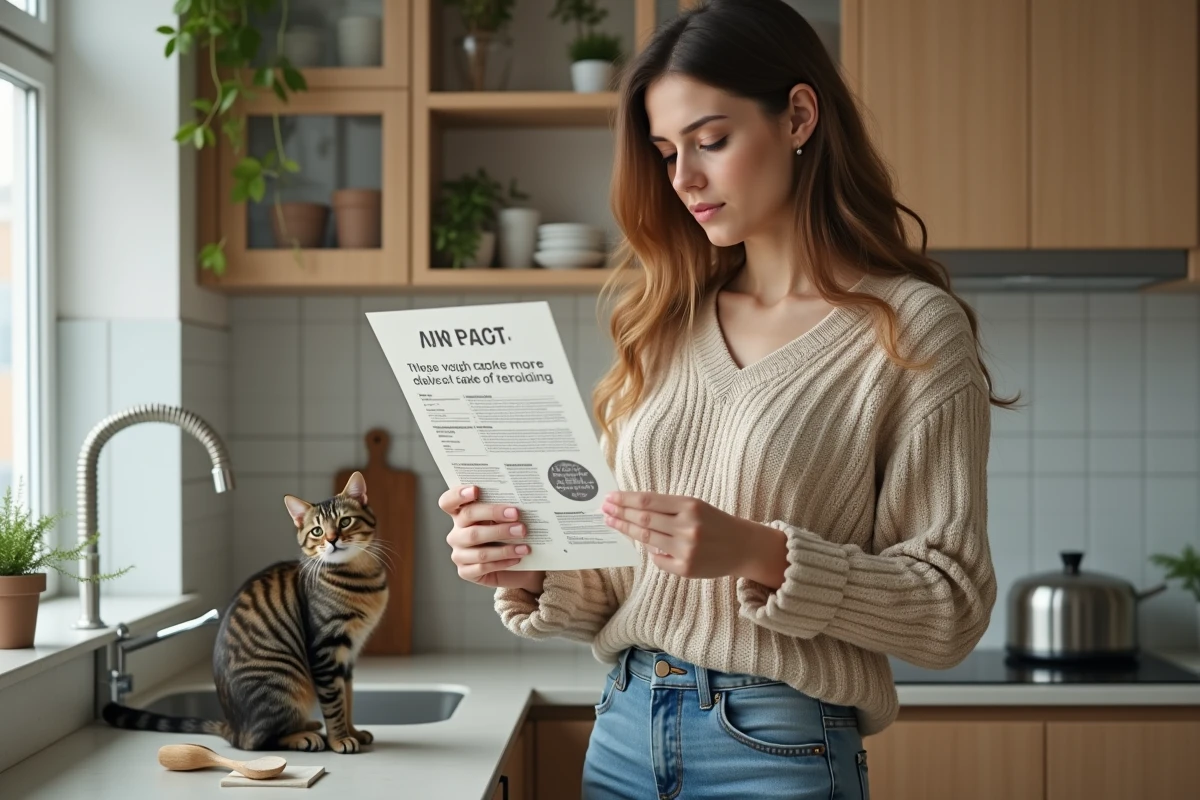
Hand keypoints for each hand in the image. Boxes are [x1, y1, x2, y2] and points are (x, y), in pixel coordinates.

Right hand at [440, 485, 544, 592]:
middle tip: (516, 514)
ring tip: (524, 543)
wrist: (520, 567)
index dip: (458, 494)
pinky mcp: (466, 571)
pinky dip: (503, 561)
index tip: (476, 489)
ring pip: (477, 544)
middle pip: (468, 517)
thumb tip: (520, 500)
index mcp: (461, 514)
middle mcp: (456, 533)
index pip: (448, 501)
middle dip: (494, 513)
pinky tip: (518, 557)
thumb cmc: (512, 537)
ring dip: (503, 544)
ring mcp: (459, 553)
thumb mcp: (508, 521)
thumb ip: (505, 509)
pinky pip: (483, 566)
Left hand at [602, 491, 768, 579]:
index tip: (610, 497)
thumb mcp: (695, 507)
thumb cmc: (715, 523)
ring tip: (612, 522)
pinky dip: (651, 551)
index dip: (625, 499)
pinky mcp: (687, 569)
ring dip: (627, 529)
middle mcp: (688, 527)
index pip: (648, 501)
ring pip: (647, 539)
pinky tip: (645, 545)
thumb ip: (668, 509)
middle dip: (620, 513)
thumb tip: (633, 511)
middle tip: (603, 509)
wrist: (744, 546)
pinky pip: (658, 559)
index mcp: (690, 506)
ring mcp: (687, 550)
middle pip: (644, 519)